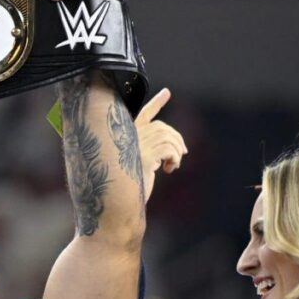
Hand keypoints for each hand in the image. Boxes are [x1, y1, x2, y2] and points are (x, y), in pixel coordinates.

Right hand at [135, 88, 186, 202]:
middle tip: (181, 153)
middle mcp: (126, 139)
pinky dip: (175, 158)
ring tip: (173, 165)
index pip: (142, 116)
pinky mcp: (143, 157)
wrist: (117, 206)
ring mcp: (133, 147)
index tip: (167, 93)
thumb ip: (149, 153)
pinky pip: (169, 148)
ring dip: (176, 151)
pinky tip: (169, 170)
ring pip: (167, 137)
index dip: (156, 103)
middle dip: (176, 138)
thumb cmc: (127, 190)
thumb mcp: (138, 167)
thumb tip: (176, 148)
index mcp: (124, 139)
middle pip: (161, 127)